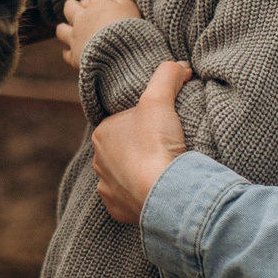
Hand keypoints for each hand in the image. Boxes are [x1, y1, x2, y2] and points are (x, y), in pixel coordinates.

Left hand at [56, 0, 140, 68]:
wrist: (121, 55)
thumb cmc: (129, 29)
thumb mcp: (131, 9)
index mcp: (97, 6)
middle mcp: (82, 20)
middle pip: (70, 7)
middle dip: (74, 6)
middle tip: (82, 10)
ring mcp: (76, 38)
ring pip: (61, 30)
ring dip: (65, 29)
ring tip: (72, 31)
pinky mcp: (75, 56)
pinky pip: (66, 54)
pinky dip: (70, 53)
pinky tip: (75, 53)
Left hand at [93, 61, 190, 224]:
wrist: (165, 191)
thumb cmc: (156, 143)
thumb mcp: (160, 98)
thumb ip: (167, 75)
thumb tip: (179, 65)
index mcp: (101, 134)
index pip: (122, 122)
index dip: (144, 121)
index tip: (163, 125)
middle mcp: (98, 163)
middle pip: (124, 150)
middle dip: (142, 149)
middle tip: (167, 147)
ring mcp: (108, 189)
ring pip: (125, 176)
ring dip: (141, 173)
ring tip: (165, 170)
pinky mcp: (119, 211)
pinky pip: (131, 201)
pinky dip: (144, 195)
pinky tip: (159, 190)